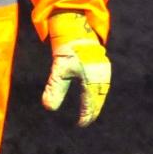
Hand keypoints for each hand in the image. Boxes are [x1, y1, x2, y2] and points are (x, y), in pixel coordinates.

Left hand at [41, 11, 109, 127]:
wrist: (76, 28)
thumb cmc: (66, 49)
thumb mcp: (58, 69)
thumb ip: (54, 89)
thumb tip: (49, 108)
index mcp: (92, 77)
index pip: (90, 101)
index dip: (86, 114)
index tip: (80, 124)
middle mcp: (101, 74)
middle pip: (98, 98)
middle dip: (93, 110)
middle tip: (86, 121)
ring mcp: (103, 69)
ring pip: (101, 91)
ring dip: (96, 102)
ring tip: (90, 113)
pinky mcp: (102, 65)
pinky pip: (101, 84)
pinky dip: (97, 93)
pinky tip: (92, 97)